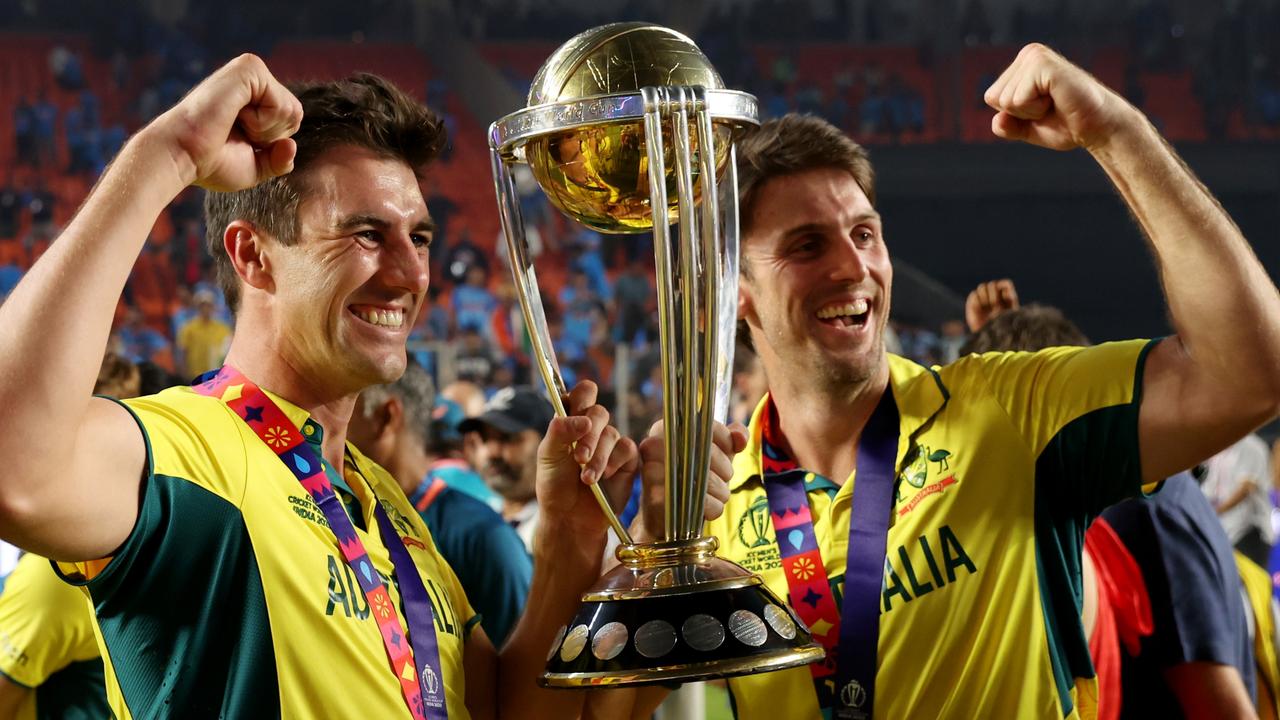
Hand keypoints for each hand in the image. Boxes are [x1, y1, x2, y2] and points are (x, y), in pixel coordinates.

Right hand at [152, 54, 302, 191]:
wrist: (183, 156)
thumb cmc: (211, 162)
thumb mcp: (255, 166)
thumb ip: (280, 160)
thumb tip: (291, 145)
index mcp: (254, 96)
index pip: (291, 123)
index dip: (271, 143)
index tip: (239, 140)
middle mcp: (254, 78)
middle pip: (295, 115)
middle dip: (271, 137)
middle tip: (235, 133)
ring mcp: (251, 69)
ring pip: (291, 110)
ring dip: (265, 130)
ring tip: (233, 124)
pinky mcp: (249, 68)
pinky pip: (281, 104)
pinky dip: (262, 122)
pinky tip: (234, 117)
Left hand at [535, 381, 638, 541]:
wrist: (569, 517)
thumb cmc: (555, 484)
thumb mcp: (548, 456)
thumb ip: (559, 432)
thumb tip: (583, 420)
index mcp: (571, 420)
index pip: (582, 394)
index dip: (581, 397)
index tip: (575, 409)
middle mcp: (593, 428)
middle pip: (599, 412)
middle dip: (589, 435)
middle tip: (579, 457)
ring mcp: (610, 443)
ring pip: (612, 434)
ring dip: (598, 457)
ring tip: (587, 479)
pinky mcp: (626, 460)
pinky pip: (627, 449)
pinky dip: (614, 463)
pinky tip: (604, 477)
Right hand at [633, 420, 747, 542]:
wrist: (663, 516)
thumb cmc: (690, 478)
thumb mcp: (712, 455)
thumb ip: (730, 439)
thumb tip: (740, 438)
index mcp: (668, 428)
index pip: (707, 426)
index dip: (726, 441)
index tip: (730, 451)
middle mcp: (655, 444)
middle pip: (708, 453)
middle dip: (725, 469)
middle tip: (724, 478)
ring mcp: (653, 471)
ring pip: (707, 479)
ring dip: (721, 490)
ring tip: (716, 494)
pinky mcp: (657, 499)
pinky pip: (701, 502)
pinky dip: (713, 507)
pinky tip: (708, 508)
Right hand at [964, 279, 1019, 331]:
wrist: (990, 340)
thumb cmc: (1005, 329)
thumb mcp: (1012, 312)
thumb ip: (1009, 296)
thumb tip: (999, 284)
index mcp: (1007, 299)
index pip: (1005, 284)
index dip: (1004, 287)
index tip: (1005, 297)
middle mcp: (995, 298)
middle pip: (993, 284)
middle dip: (994, 295)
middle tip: (995, 307)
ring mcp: (983, 300)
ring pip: (983, 286)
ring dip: (985, 297)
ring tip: (987, 308)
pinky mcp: (973, 303)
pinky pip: (974, 294)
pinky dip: (977, 300)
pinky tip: (980, 309)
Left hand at [984, 43, 1134, 151]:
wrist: (1098, 127)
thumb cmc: (1067, 124)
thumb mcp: (1027, 128)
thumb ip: (1007, 125)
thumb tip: (996, 121)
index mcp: (1021, 64)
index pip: (991, 97)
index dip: (1014, 114)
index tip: (1042, 109)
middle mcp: (1027, 54)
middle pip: (995, 98)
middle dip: (1020, 113)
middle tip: (1050, 107)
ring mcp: (1035, 56)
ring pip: (1005, 100)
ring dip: (1030, 112)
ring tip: (1055, 102)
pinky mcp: (1042, 64)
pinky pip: (1018, 100)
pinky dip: (1035, 110)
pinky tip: (1057, 100)